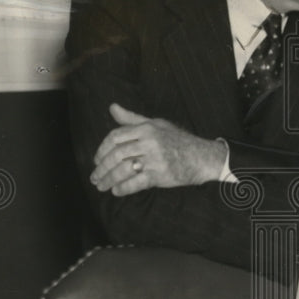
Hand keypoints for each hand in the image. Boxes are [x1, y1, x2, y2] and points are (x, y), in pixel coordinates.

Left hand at [90, 103, 227, 195]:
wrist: (202, 157)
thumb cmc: (178, 140)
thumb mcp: (156, 124)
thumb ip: (132, 119)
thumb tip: (112, 107)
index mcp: (147, 128)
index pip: (115, 137)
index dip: (101, 150)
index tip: (97, 160)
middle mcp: (150, 142)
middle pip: (116, 155)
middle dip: (102, 168)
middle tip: (95, 177)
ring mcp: (155, 159)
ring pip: (123, 170)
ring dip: (109, 180)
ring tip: (102, 186)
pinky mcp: (160, 175)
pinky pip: (135, 183)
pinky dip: (123, 188)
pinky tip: (117, 191)